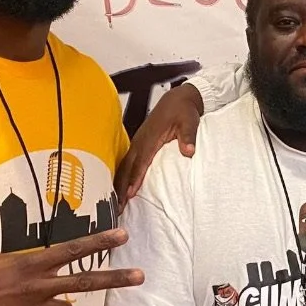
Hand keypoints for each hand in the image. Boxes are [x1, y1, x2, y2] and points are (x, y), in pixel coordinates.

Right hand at [0, 229, 143, 305]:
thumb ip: (25, 269)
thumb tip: (41, 276)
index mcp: (28, 265)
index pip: (72, 251)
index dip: (99, 242)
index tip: (122, 234)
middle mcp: (35, 289)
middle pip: (84, 282)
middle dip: (115, 278)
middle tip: (140, 276)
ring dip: (53, 304)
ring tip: (23, 299)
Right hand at [114, 83, 202, 202]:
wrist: (178, 99)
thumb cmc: (183, 110)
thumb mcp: (189, 121)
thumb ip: (188, 137)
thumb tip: (188, 151)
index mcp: (150, 137)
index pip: (141, 162)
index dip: (135, 178)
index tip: (130, 193)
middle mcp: (140, 141)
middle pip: (127, 167)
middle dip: (121, 187)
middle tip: (117, 207)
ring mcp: (137, 143)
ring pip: (124, 166)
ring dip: (118, 184)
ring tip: (115, 203)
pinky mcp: (139, 144)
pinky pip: (127, 163)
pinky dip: (122, 176)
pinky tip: (120, 188)